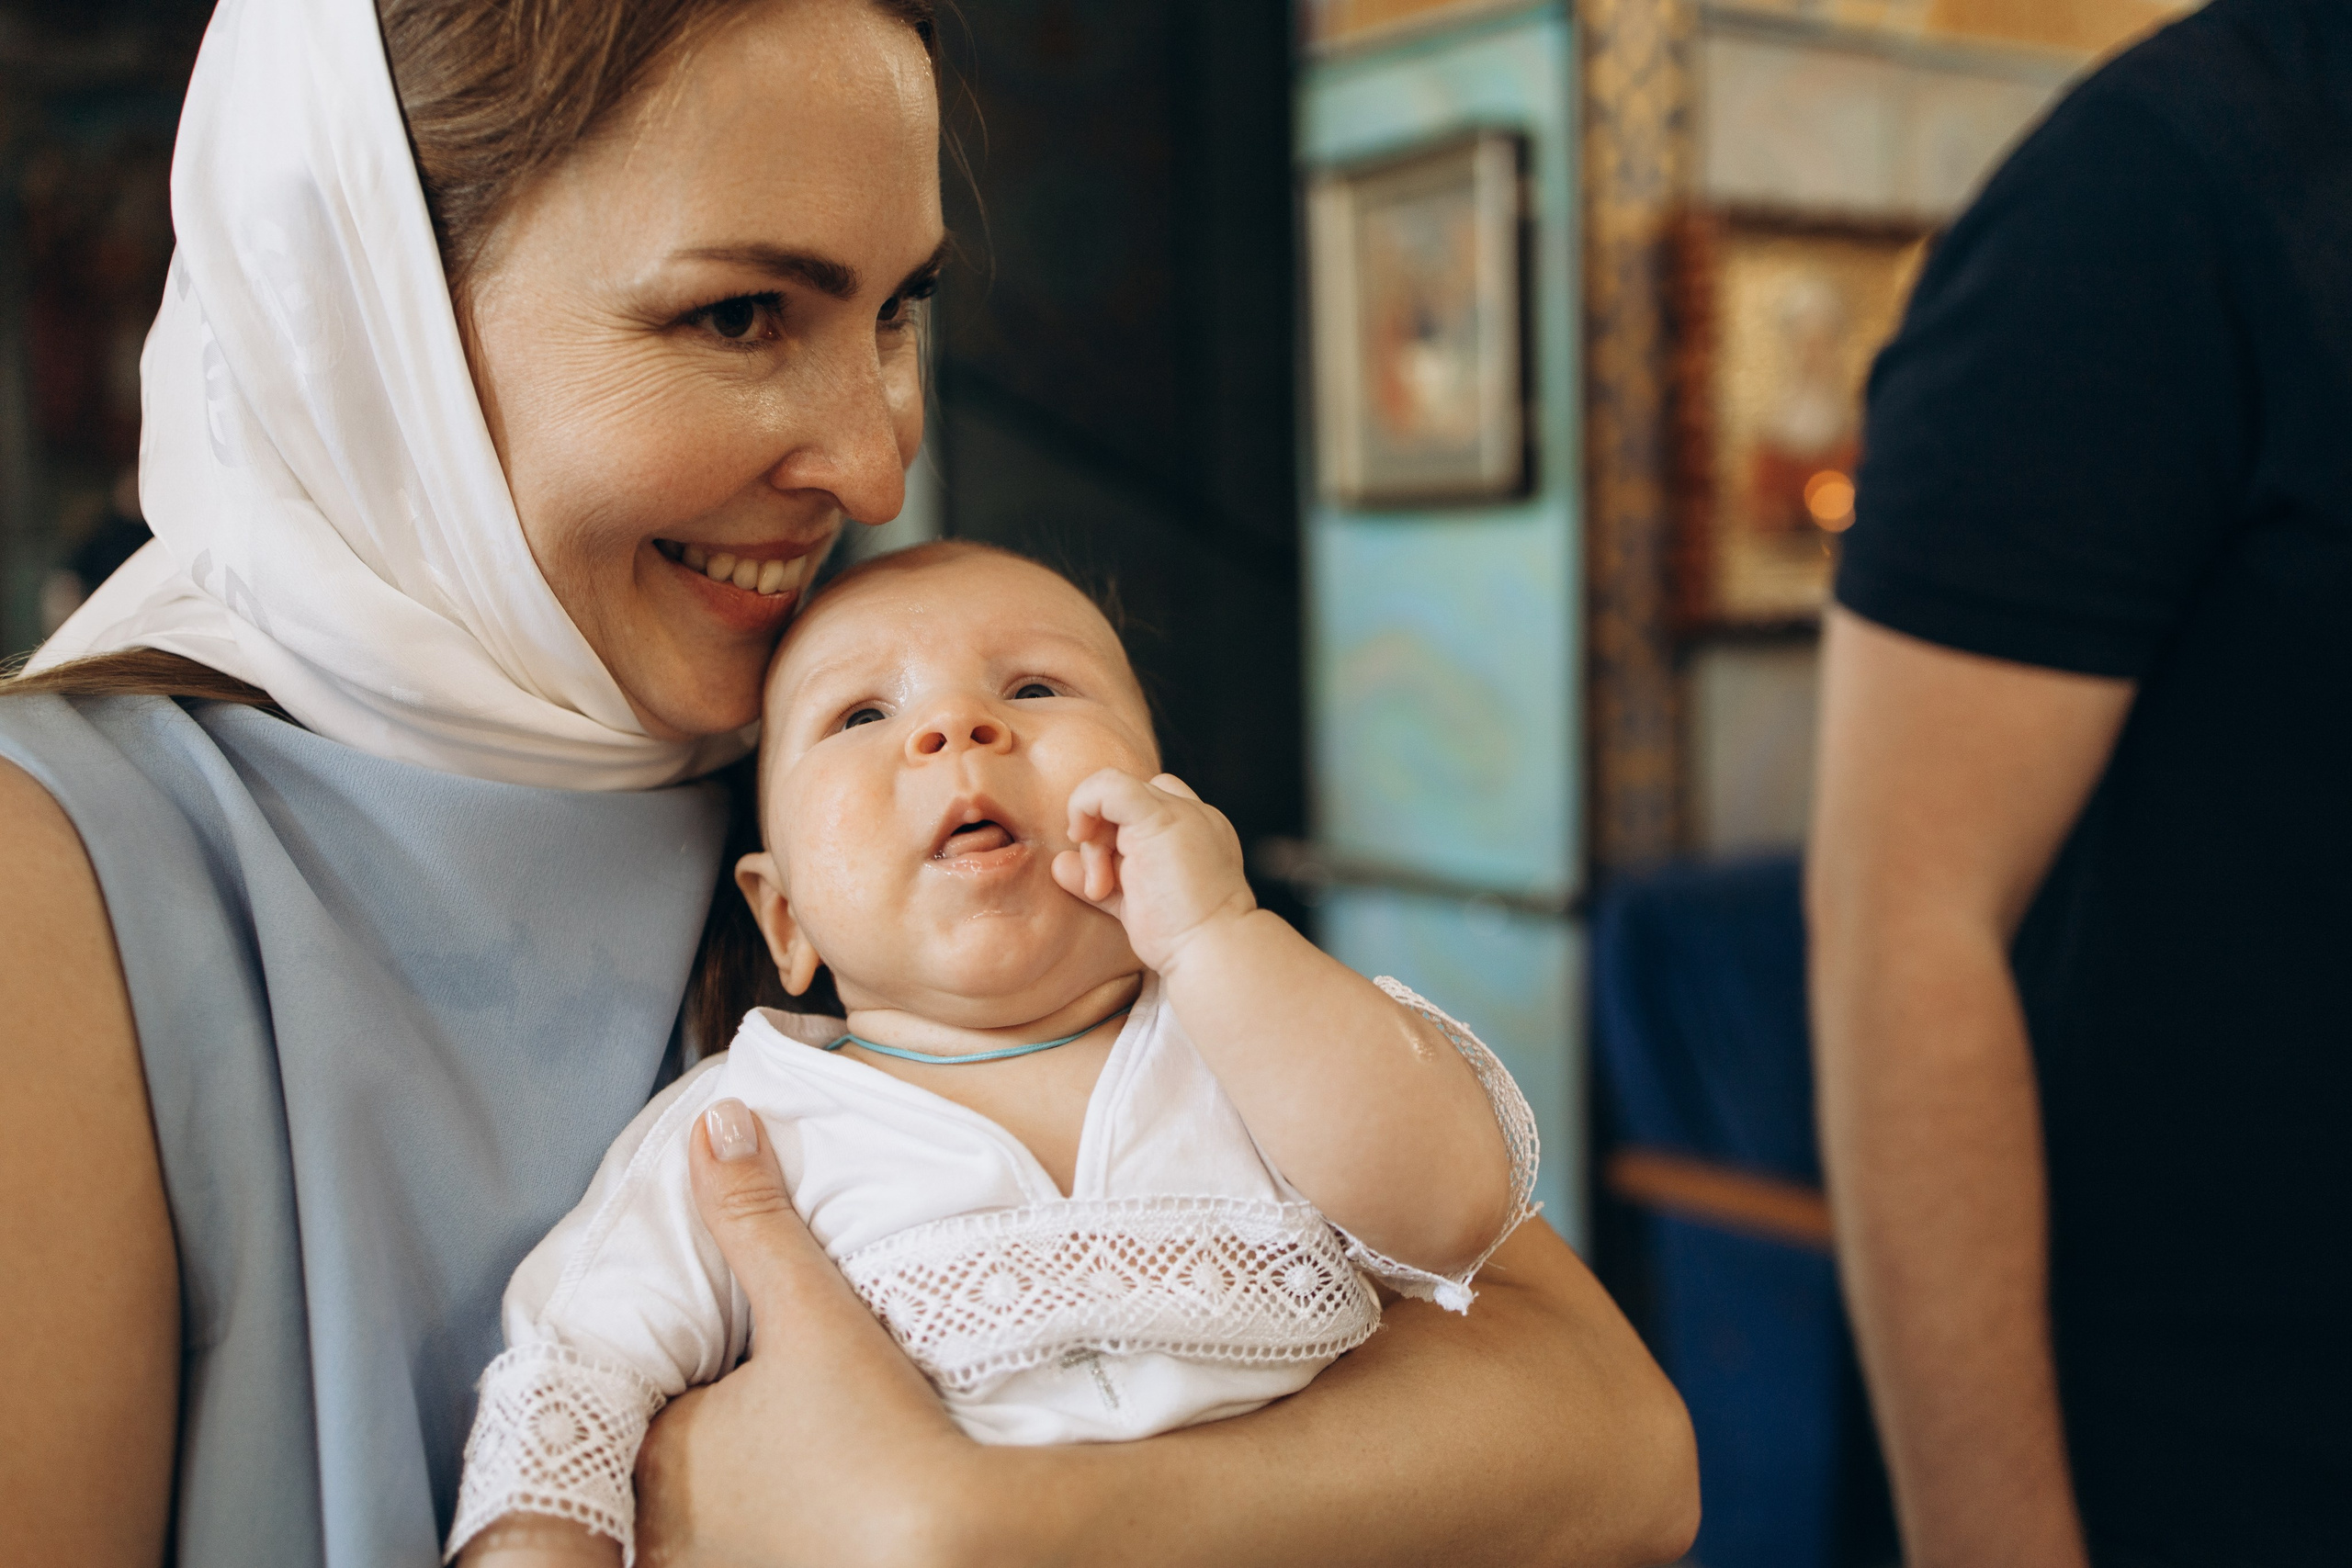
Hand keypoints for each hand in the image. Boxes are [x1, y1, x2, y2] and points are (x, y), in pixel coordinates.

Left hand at [633, 1101, 987, 1567]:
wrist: (957, 1539)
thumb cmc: (876, 1432)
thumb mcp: (811, 1311)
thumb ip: (755, 1220)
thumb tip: (717, 1123)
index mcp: (659, 1458)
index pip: (629, 1395)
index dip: (664, 1360)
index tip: (698, 1338)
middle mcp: (668, 1528)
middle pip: (657, 1451)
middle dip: (688, 1416)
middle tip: (738, 1379)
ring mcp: (716, 1565)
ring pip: (694, 1504)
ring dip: (722, 1468)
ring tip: (774, 1430)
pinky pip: (739, 1540)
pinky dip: (756, 1515)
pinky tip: (803, 1485)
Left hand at [1051, 769, 1254, 973]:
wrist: (1211, 952)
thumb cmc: (1181, 941)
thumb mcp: (1136, 905)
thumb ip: (1105, 880)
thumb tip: (1062, 864)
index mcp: (1198, 833)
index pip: (1150, 806)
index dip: (1119, 834)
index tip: (1111, 880)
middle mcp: (1193, 815)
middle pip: (1130, 799)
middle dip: (1103, 837)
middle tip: (1102, 886)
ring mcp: (1180, 812)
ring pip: (1115, 794)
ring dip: (1094, 841)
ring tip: (1102, 886)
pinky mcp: (1159, 817)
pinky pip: (1107, 785)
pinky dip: (1082, 804)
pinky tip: (1081, 837)